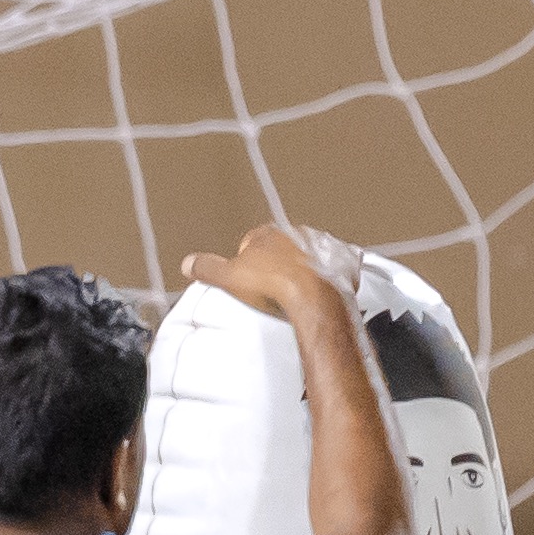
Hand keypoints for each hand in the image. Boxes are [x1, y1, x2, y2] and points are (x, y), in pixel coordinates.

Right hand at [179, 216, 360, 320]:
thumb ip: (206, 267)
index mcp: (269, 233)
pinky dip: (329, 279)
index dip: (247, 262)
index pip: (252, 242)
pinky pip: (335, 269)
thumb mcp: (228, 277)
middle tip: (270, 289)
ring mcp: (322, 249)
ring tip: (294, 294)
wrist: (314, 301)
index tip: (247, 278)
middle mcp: (297, 236)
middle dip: (276, 265)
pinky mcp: (343, 265)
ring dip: (302, 271)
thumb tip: (190, 263)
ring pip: (308, 258)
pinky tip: (320, 293)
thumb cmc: (277, 287)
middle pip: (282, 250)